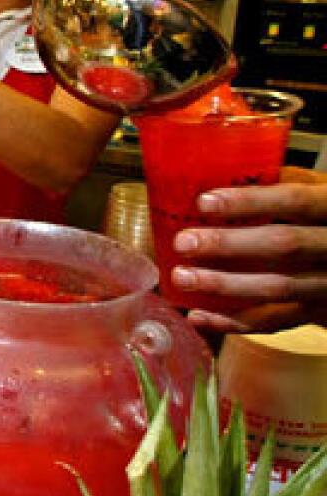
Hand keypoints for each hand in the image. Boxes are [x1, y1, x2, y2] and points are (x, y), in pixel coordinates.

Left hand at [171, 168, 326, 327]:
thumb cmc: (324, 219)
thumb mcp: (317, 194)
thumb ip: (282, 184)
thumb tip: (219, 174)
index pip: (295, 201)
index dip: (251, 202)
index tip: (204, 202)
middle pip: (284, 245)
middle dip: (229, 245)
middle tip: (184, 242)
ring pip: (278, 287)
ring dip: (224, 285)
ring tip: (183, 278)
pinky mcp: (319, 312)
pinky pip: (275, 321)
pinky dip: (234, 322)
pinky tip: (199, 315)